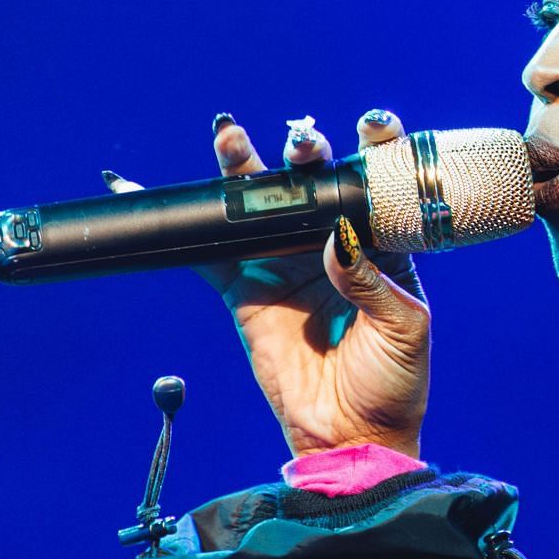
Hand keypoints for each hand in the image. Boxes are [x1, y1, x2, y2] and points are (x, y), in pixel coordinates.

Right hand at [108, 110, 431, 458]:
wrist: (351, 433)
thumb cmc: (394, 381)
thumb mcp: (402, 328)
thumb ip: (372, 282)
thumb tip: (339, 239)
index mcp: (381, 242)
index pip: (376, 183)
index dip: (374, 148)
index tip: (373, 125)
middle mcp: (332, 242)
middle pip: (311, 183)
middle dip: (303, 153)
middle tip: (301, 144)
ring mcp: (286, 262)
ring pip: (260, 204)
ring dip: (243, 167)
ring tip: (229, 136)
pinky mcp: (245, 288)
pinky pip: (208, 249)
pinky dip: (182, 224)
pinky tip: (155, 193)